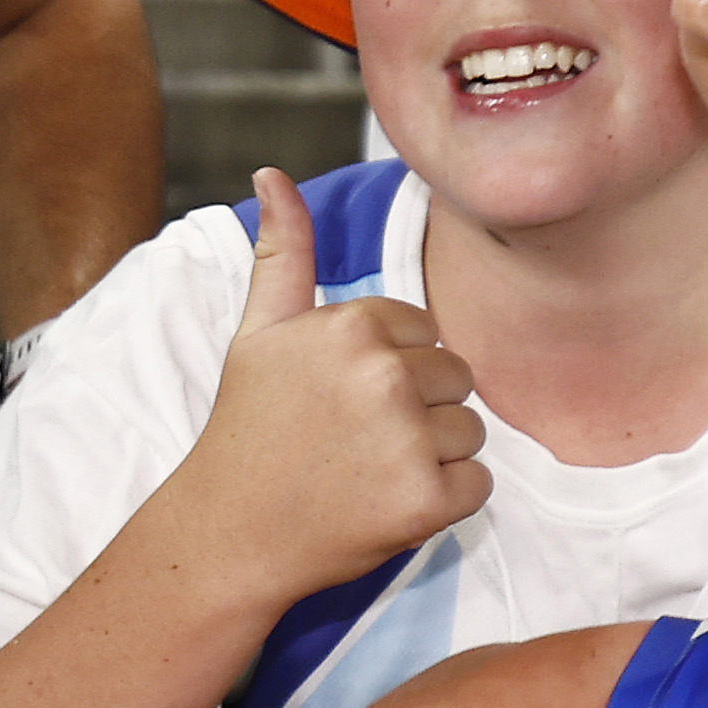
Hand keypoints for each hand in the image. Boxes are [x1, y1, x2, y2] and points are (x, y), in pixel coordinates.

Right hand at [160, 168, 487, 602]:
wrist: (229, 533)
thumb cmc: (247, 429)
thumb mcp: (259, 332)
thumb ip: (283, 251)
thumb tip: (272, 174)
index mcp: (354, 324)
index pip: (427, 333)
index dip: (391, 369)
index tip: (342, 400)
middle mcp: (385, 375)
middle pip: (456, 379)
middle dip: (419, 410)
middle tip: (354, 441)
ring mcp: (406, 440)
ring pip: (471, 431)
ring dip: (433, 456)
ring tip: (368, 471)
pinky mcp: (425, 501)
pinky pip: (478, 484)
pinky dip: (444, 500)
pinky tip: (387, 502)